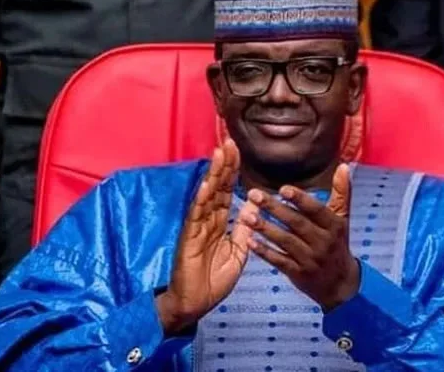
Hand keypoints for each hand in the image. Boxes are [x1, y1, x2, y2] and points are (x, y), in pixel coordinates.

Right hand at [156, 139, 251, 332]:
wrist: (195, 303)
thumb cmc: (214, 280)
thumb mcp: (238, 252)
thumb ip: (244, 228)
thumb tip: (254, 205)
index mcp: (220, 222)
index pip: (228, 191)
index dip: (233, 171)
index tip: (238, 150)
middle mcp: (208, 219)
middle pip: (218, 186)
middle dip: (224, 164)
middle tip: (230, 140)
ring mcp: (197, 226)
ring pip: (207, 195)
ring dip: (214, 174)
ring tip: (220, 153)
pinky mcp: (189, 237)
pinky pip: (196, 214)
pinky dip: (202, 198)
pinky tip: (207, 183)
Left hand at [239, 164, 359, 310]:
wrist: (340, 284)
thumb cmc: (337, 243)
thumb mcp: (342, 218)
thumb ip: (341, 192)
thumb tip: (344, 166)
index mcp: (334, 225)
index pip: (316, 210)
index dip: (301, 200)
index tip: (283, 189)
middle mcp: (323, 242)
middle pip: (297, 224)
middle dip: (274, 209)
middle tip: (254, 195)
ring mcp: (311, 260)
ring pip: (286, 242)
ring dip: (265, 229)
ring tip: (246, 216)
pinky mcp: (299, 274)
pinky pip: (280, 262)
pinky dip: (265, 252)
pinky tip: (250, 241)